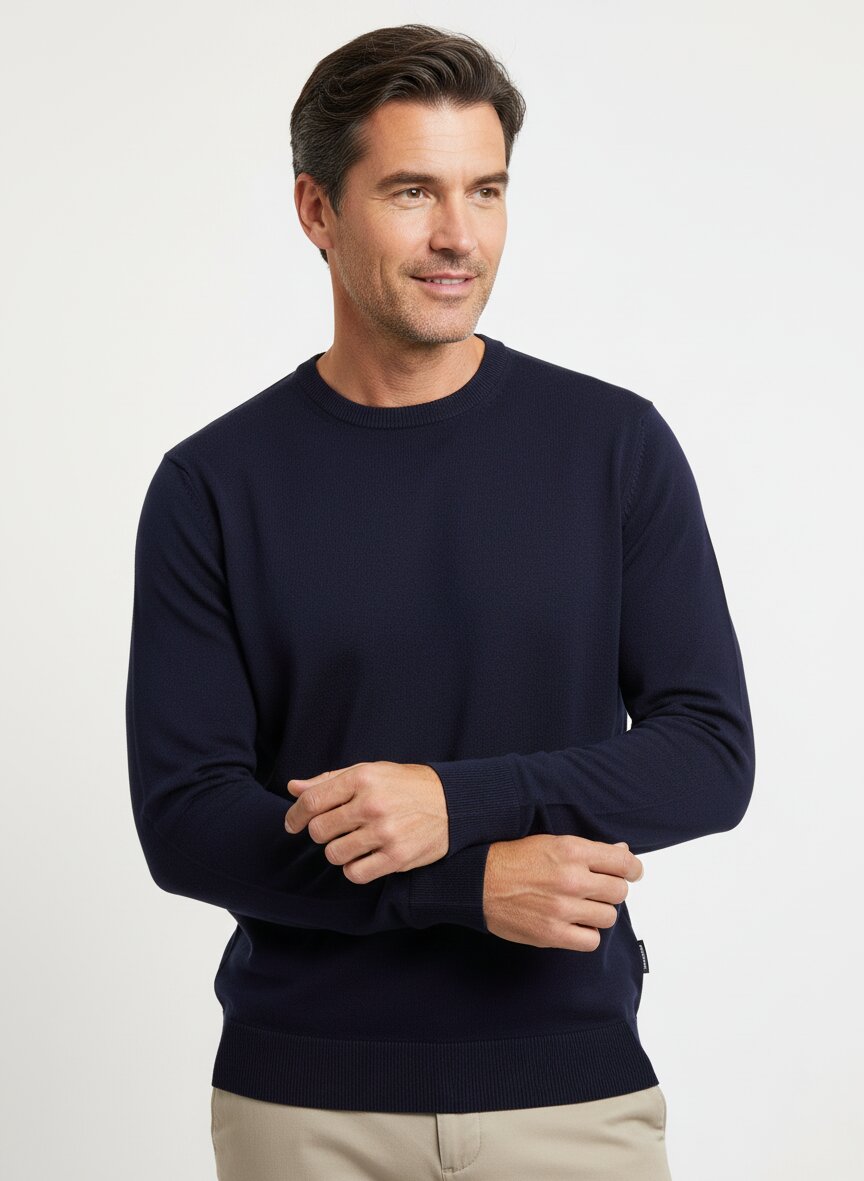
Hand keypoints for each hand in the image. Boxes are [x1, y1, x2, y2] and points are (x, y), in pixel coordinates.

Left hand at [284, 761, 447, 883]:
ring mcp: (385, 831)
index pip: (312, 801)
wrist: (452, 803)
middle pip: (319, 830)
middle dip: (321, 833)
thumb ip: (329, 781)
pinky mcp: (396, 856)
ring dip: (338, 851)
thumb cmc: (405, 786)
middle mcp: (372, 803)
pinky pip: (355, 873)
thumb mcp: (369, 772)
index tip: (293, 824)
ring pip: (334, 854)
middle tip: (334, 830)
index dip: (296, 815)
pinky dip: (353, 869)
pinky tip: (364, 858)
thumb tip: (293, 788)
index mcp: (362, 778)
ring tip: (353, 843)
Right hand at [483, 834, 643, 951]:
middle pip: (619, 891)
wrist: (478, 882)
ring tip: (582, 906)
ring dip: (599, 912)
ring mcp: (562, 909)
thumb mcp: (551, 843)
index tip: (631, 873)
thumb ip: (589, 850)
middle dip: (612, 890)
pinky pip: (591, 940)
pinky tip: (574, 924)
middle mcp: (571, 879)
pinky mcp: (553, 934)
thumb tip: (622, 851)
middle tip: (598, 890)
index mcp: (572, 851)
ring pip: (609, 917)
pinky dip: (586, 934)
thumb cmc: (514, 859)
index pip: (623, 862)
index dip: (632, 869)